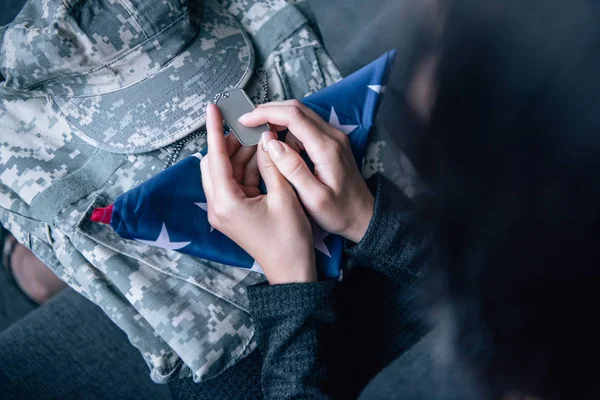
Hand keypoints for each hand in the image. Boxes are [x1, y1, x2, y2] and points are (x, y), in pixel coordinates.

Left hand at [201, 104, 316, 283]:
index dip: (214, 130)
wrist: (291, 271)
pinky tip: (263, 157)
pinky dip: (246, 169)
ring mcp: (224, 211)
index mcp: (226, 202)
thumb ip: (272, 164)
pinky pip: (234, 183)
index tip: (212, 108)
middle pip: (215, 163)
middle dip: (231, 143)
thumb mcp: (284, 197)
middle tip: (251, 127)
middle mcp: (218, 206)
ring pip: (225, 172)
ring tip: (261, 138)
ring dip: (241, 155)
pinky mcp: (233, 213)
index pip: (215, 157)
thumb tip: (265, 138)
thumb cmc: (289, 239)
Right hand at [239, 100, 373, 242]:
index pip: (293, 116)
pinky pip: (306, 126)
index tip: (246, 120)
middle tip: (247, 125)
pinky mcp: (331, 142)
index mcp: (326, 148)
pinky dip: (288, 130)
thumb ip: (293, 169)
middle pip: (296, 108)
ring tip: (261, 140)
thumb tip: (272, 143)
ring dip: (278, 121)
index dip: (266, 113)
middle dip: (269, 111)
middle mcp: (332, 136)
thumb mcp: (313, 198)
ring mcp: (334, 137)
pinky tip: (279, 148)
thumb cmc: (339, 212)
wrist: (363, 216)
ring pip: (300, 115)